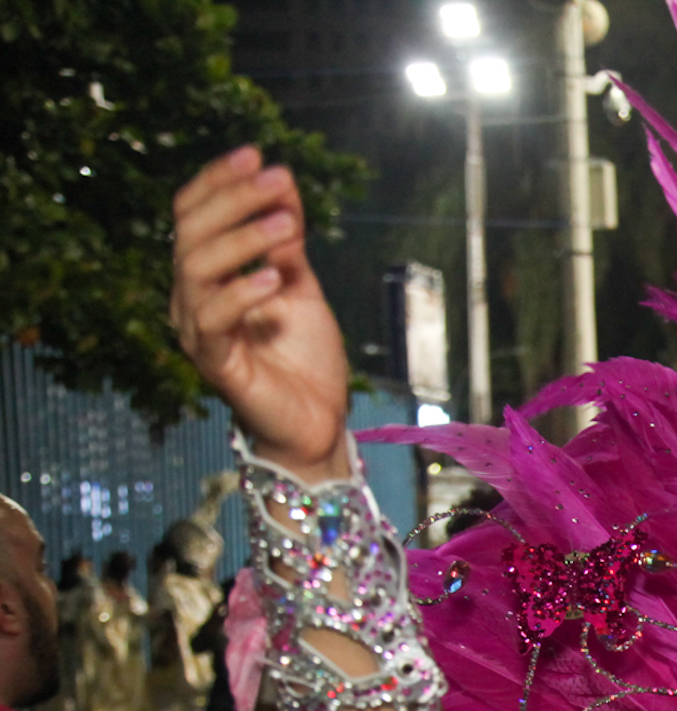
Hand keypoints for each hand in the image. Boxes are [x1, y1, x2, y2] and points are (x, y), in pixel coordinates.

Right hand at [170, 148, 349, 479]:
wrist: (318, 422)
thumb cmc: (303, 358)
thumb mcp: (300, 287)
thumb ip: (287, 242)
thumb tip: (284, 182)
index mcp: (207, 274)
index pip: (194, 213)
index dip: (221, 181)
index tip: (258, 154)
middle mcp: (191, 298)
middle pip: (192, 232)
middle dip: (235, 199)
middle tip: (279, 182)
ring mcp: (198, 331)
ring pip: (196, 268)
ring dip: (242, 239)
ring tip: (286, 225)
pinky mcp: (215, 364)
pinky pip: (212, 320)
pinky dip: (241, 293)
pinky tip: (274, 278)